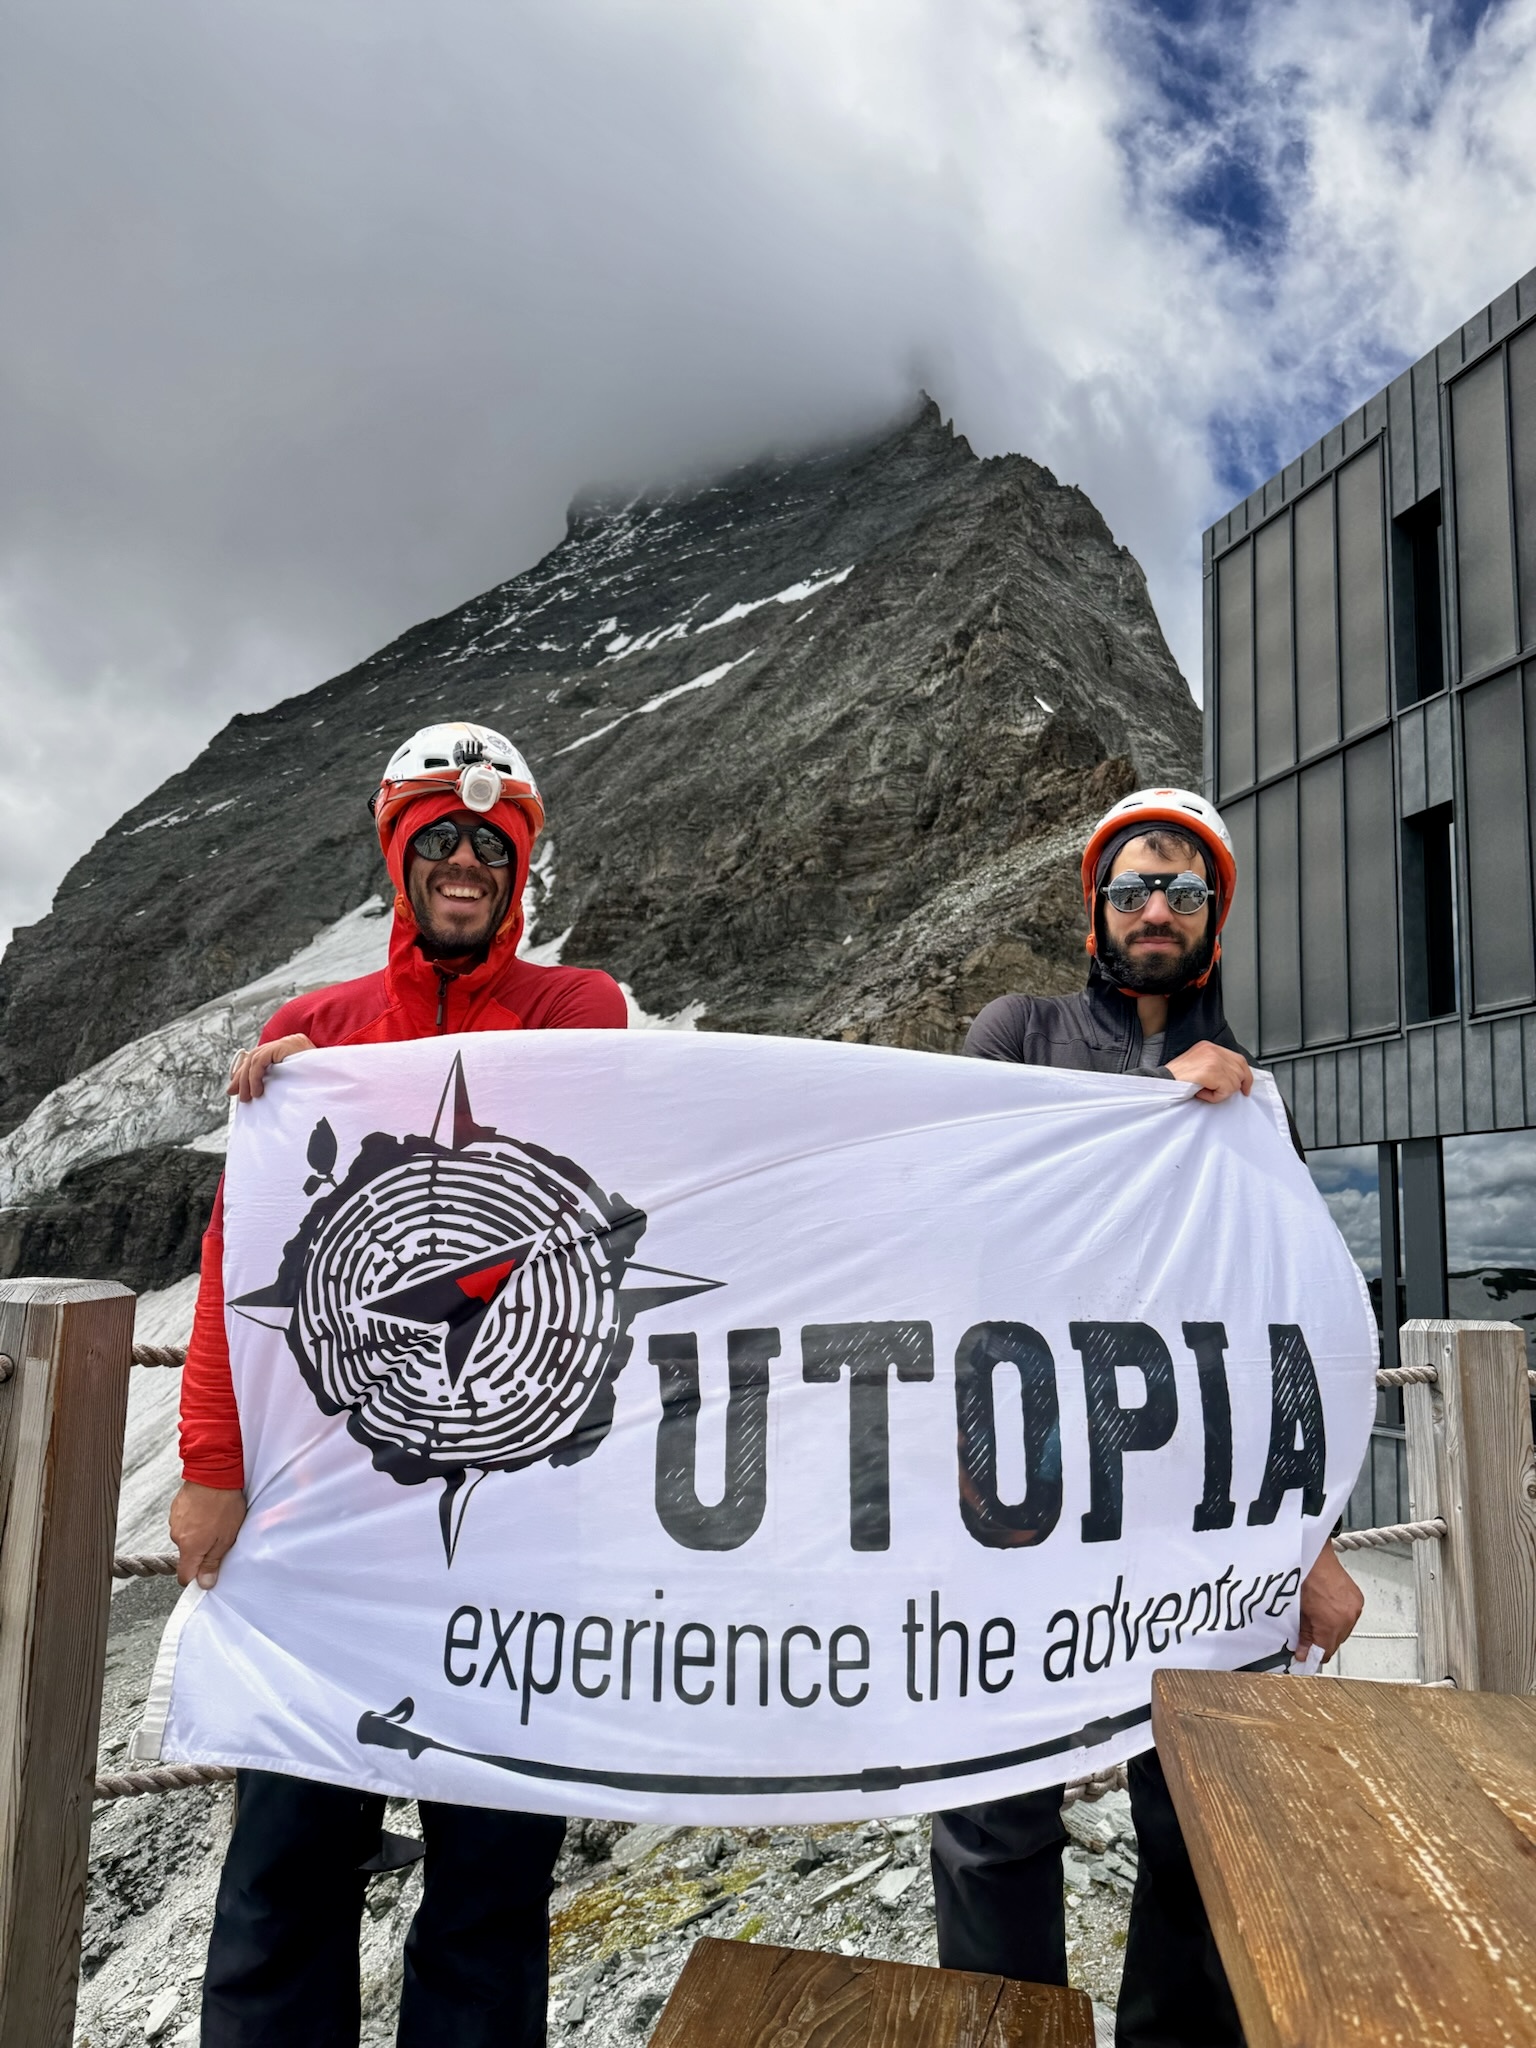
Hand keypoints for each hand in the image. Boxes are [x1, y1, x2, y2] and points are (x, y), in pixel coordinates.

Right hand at [170, 1481, 246, 1587]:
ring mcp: (174, 1520)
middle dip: (202, 1551)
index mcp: (189, 1547)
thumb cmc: (223, 1504)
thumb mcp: (226, 1538)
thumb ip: (212, 1562)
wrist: (213, 1472)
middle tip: (220, 1537)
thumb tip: (204, 1584)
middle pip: (187, 1555)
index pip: (184, 1576)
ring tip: (216, 1519)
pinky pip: (185, 1521)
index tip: (207, 1574)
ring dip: (199, 1533)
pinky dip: (195, 1519)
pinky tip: (208, 1509)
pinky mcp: (176, 1507)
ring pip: (186, 1537)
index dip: (196, 1578)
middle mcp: (177, 1535)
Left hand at [228, 1033, 314, 1101]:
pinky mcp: (288, 1046)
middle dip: (242, 1077)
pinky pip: (261, 1059)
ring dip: (246, 1080)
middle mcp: (291, 1041)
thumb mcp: (294, 1085)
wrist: (340, 1084)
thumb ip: (276, 1083)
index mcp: (293, 1049)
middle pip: (256, 1056)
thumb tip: (252, 1092)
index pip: (261, 1057)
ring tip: (248, 1098)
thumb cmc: (322, 1090)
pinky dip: (254, 1076)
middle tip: (237, 1096)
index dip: (245, 1073)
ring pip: (255, 1057)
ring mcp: (290, 1041)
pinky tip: (257, 1091)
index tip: (235, 1090)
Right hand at [1165, 1041, 1252, 1102]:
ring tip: (1205, 1091)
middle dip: (1240, 1083)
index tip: (1245, 1086)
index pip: (1238, 1058)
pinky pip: (1225, 1090)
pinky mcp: (1211, 1071)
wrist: (1162, 1082)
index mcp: (1209, 1046)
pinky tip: (1202, 1093)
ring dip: (1222, 1092)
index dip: (1244, 1074)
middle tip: (1234, 1093)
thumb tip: (1233, 1078)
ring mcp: (1213, 1060)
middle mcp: (1213, 1050)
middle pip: (1240, 1068)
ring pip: (1234, 1082)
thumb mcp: (1198, 1064)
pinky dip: (1216, 1097)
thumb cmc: (1177, 1079)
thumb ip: (1215, 1066)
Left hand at [1294, 1544, 1363, 1663]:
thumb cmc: (1303, 1575)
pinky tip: (1327, 1611)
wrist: (1314, 1553)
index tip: (1303, 1656)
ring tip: (1316, 1621)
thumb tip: (1303, 1652)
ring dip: (1331, 1631)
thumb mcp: (1298, 1610)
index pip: (1325, 1652)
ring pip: (1343, 1632)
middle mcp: (1348, 1617)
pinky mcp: (1358, 1600)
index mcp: (1331, 1622)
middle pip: (1335, 1644)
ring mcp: (1355, 1608)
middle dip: (1321, 1643)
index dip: (1312, 1656)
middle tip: (1306, 1638)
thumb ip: (1303, 1634)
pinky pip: (1349, 1619)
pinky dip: (1339, 1619)